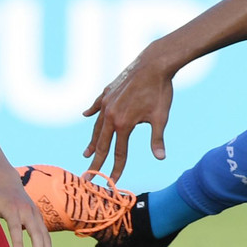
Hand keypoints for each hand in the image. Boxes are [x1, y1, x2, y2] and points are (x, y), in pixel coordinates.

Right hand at [82, 55, 173, 183]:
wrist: (154, 64)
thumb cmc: (160, 91)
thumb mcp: (161, 117)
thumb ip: (157, 139)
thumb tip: (160, 158)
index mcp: (123, 124)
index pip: (118, 152)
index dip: (115, 169)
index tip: (111, 182)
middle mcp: (110, 114)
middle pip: (102, 143)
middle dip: (96, 161)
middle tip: (87, 176)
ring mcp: (107, 102)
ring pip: (97, 126)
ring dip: (93, 141)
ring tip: (87, 153)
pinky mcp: (108, 91)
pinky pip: (97, 105)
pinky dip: (92, 112)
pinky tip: (85, 116)